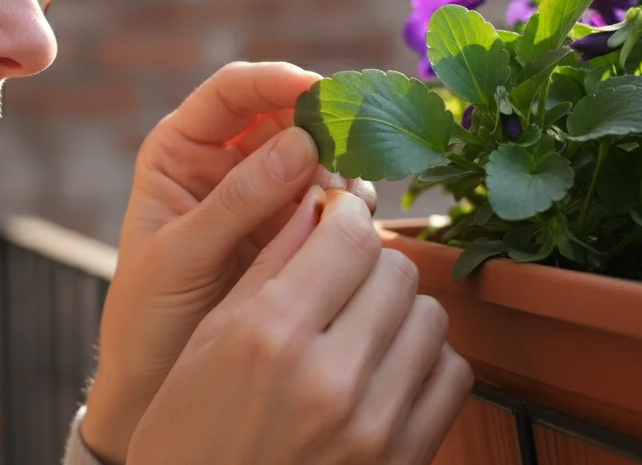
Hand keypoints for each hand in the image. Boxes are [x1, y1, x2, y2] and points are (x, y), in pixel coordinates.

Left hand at [81, 62, 375, 462]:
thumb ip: (236, 202)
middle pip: (287, 114)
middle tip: (357, 146)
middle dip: (323, 124)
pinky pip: (333, 202)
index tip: (320, 93)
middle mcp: (228, 162)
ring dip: (343, 167)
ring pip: (319, 156)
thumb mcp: (180, 256)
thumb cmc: (147, 314)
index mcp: (182, 150)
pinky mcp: (296, 231)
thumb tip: (302, 144)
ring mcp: (267, 195)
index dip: (277, 81)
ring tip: (350, 200)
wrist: (157, 381)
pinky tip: (355, 225)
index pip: (233, 91)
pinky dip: (351, 206)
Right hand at [127, 190, 472, 464]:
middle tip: (339, 278)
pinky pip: (452, 375)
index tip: (334, 220)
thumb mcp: (208, 339)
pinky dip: (425, 361)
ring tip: (359, 326)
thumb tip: (318, 203)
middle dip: (368, 262)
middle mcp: (330, 378)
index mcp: (271, 336)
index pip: (350, 236)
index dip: (344, 216)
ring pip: (431, 316)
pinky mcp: (404, 459)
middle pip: (397, 270)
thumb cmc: (189, 432)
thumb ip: (271, 265)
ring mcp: (375, 425)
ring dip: (399, 310)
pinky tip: (384, 368)